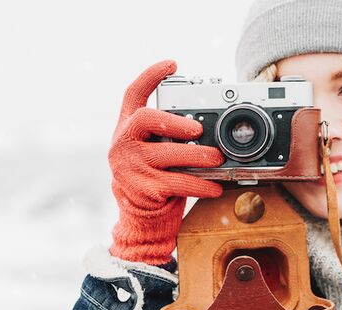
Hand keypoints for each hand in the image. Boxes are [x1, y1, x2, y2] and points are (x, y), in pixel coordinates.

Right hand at [108, 60, 223, 264]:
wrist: (138, 213)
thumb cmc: (152, 172)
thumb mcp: (152, 146)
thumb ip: (167, 132)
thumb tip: (209, 122)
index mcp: (126, 127)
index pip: (133, 94)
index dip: (151, 76)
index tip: (172, 64)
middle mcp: (123, 143)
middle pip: (146, 120)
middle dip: (175, 121)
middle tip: (199, 129)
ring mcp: (130, 167)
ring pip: (166, 155)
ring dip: (196, 156)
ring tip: (218, 158)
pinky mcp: (144, 190)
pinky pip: (177, 184)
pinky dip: (200, 185)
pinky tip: (215, 186)